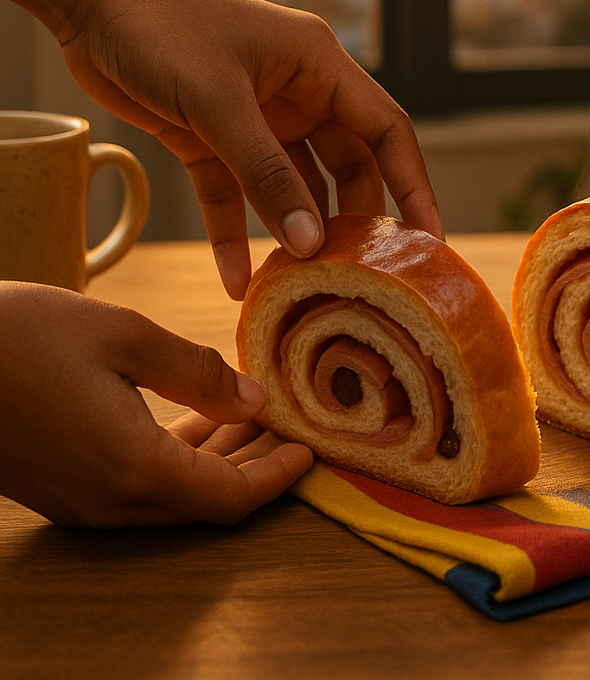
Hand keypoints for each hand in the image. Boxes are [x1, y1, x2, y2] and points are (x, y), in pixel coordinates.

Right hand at [0, 282, 312, 527]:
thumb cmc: (18, 336)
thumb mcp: (123, 336)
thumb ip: (197, 373)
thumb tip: (254, 401)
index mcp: (133, 470)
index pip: (230, 499)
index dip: (278, 477)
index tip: (311, 447)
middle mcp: (108, 501)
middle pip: (205, 503)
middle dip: (255, 466)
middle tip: (293, 424)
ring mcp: (79, 500)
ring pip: (171, 495)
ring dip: (218, 459)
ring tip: (255, 411)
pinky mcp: (59, 486)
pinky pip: (136, 484)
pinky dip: (178, 456)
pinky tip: (199, 414)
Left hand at [55, 0, 442, 296]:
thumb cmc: (160, 27)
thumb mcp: (218, 103)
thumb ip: (265, 173)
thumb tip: (309, 242)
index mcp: (319, 66)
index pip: (387, 131)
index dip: (414, 185)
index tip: (429, 239)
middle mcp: (297, 92)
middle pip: (346, 167)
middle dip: (352, 220)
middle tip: (362, 274)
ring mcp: (254, 117)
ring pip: (291, 187)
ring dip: (292, 234)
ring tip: (302, 288)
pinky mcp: (209, 137)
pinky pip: (234, 195)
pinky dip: (236, 234)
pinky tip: (236, 280)